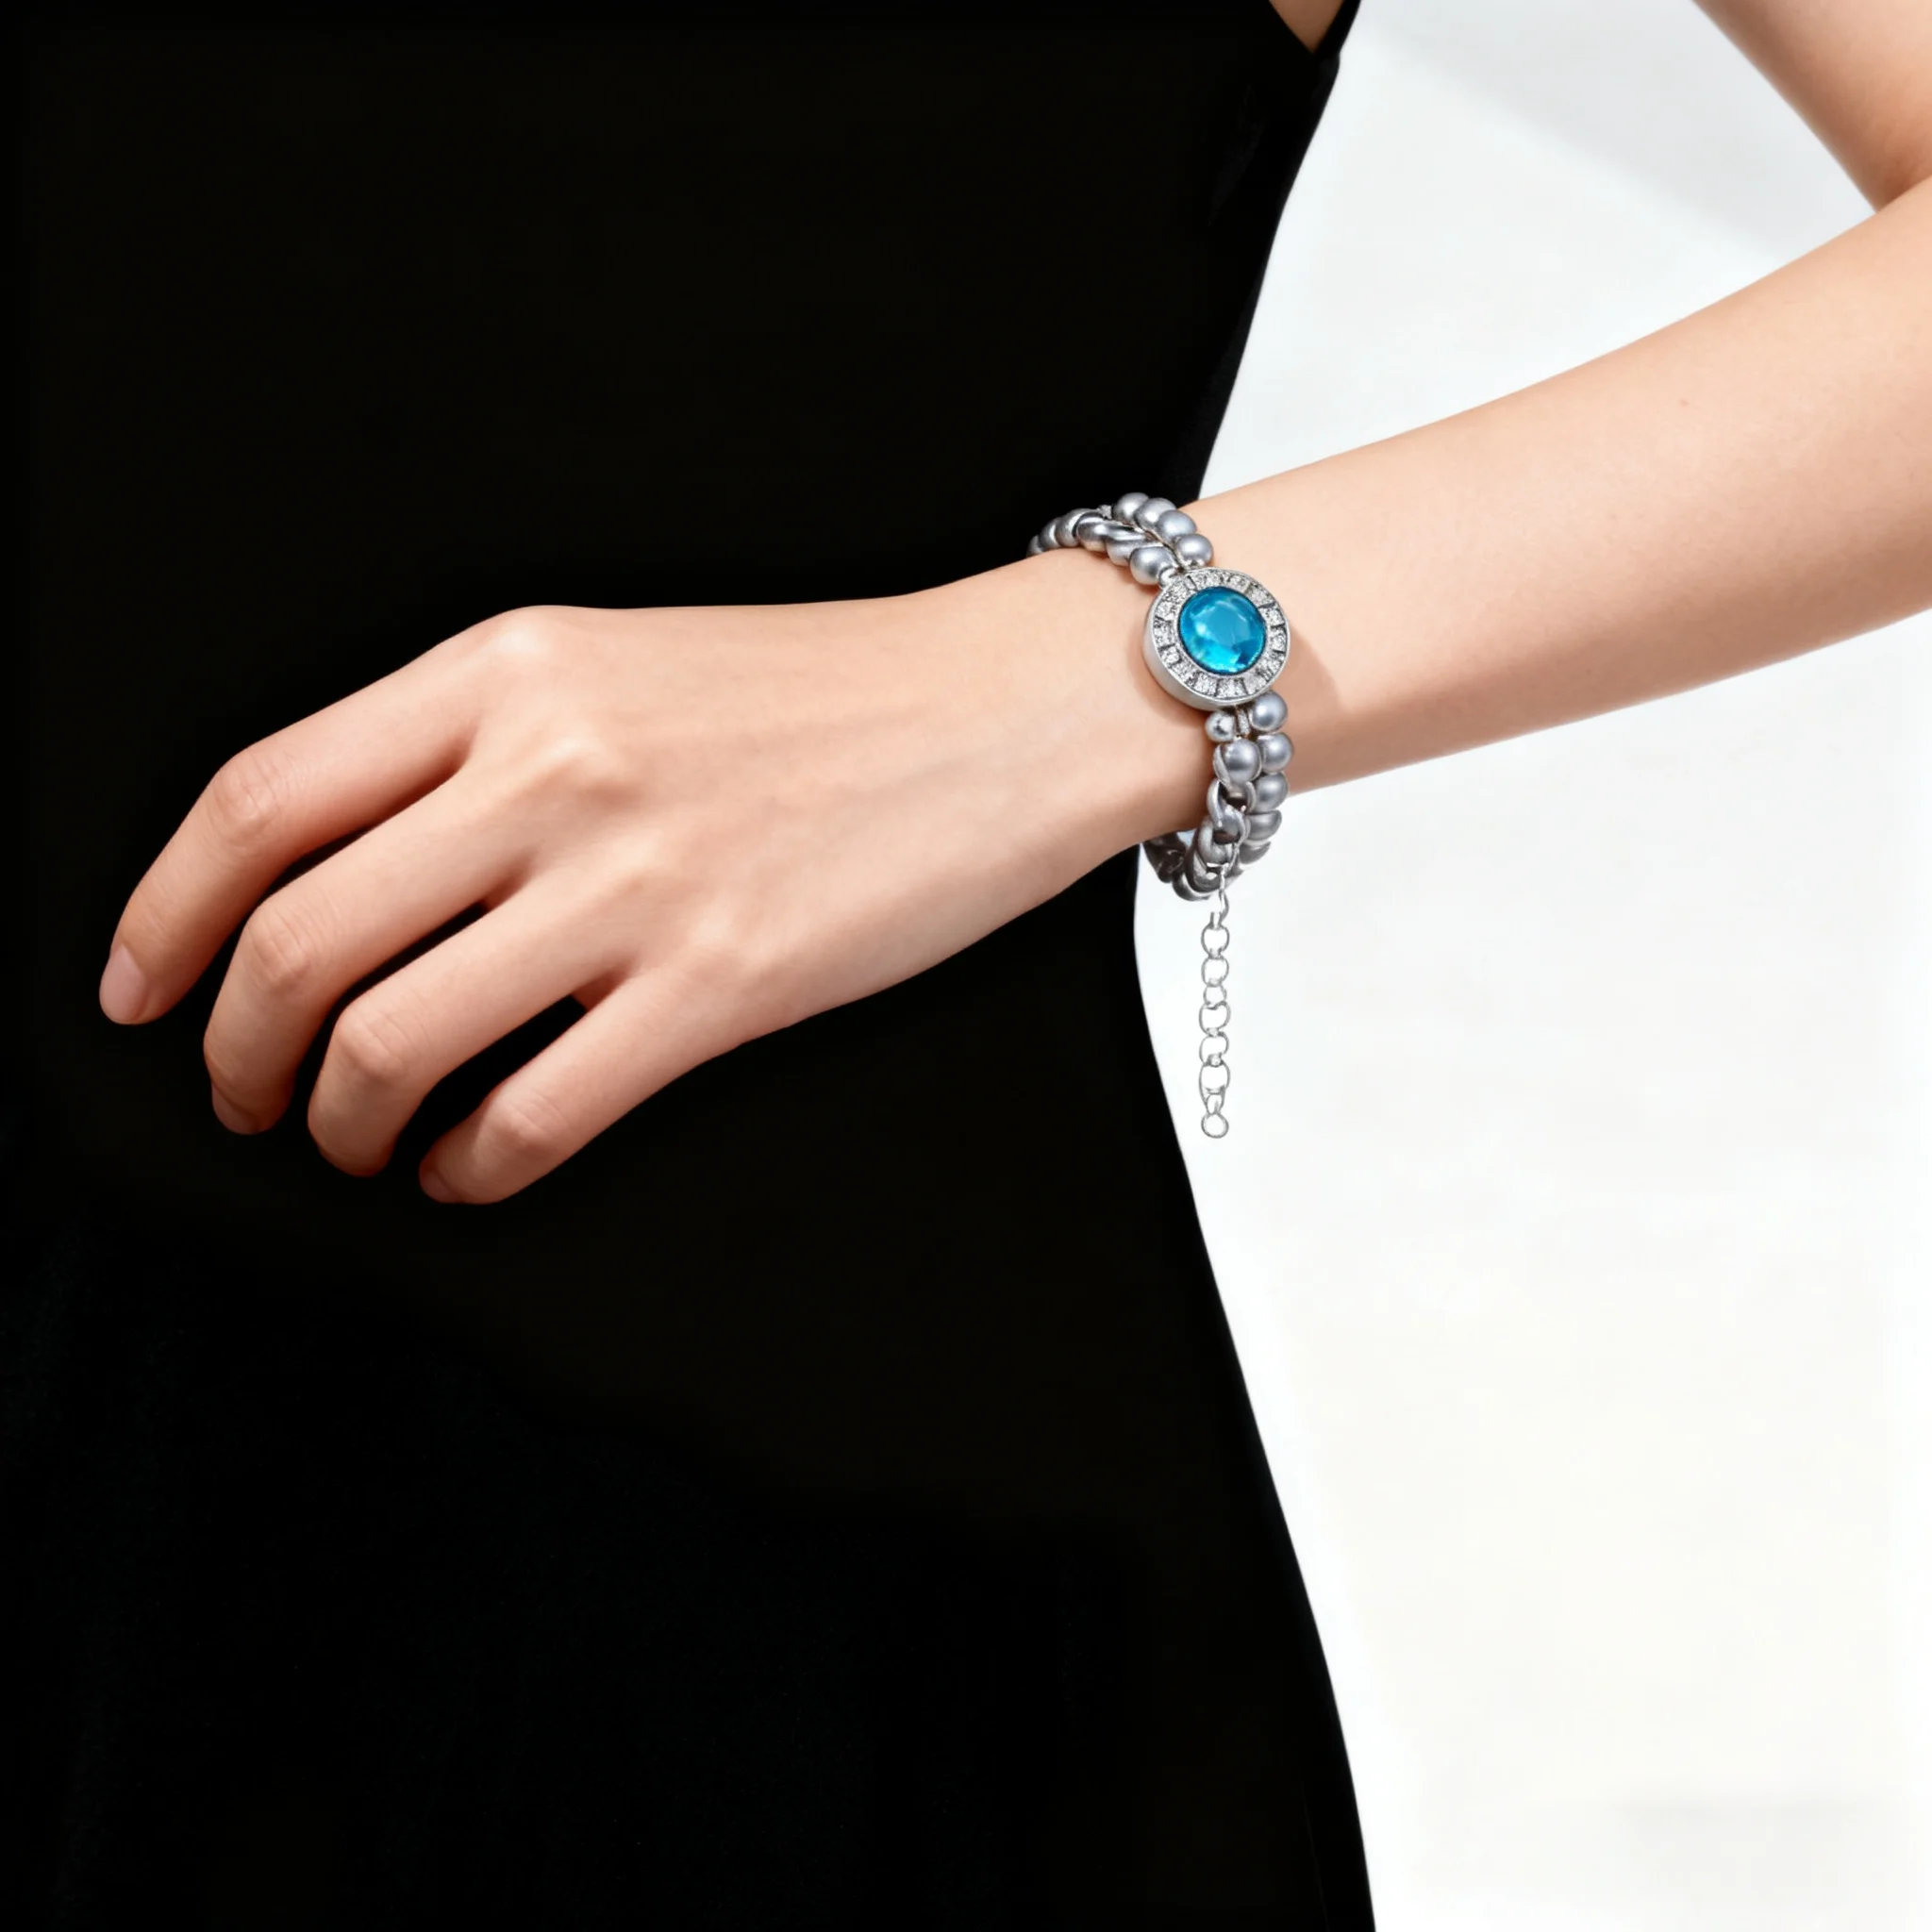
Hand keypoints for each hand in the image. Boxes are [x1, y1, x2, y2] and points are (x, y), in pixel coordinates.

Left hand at [98, 562, 1195, 1201]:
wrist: (1011, 705)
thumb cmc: (829, 689)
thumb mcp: (619, 661)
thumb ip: (473, 745)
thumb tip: (344, 878)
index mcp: (507, 668)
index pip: (260, 800)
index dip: (163, 915)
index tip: (139, 990)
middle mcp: (550, 765)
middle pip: (299, 941)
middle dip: (235, 1054)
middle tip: (245, 1096)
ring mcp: (637, 878)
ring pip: (394, 1042)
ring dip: (341, 1124)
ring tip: (358, 1142)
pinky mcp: (725, 984)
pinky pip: (534, 1114)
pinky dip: (468, 1167)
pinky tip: (471, 1166)